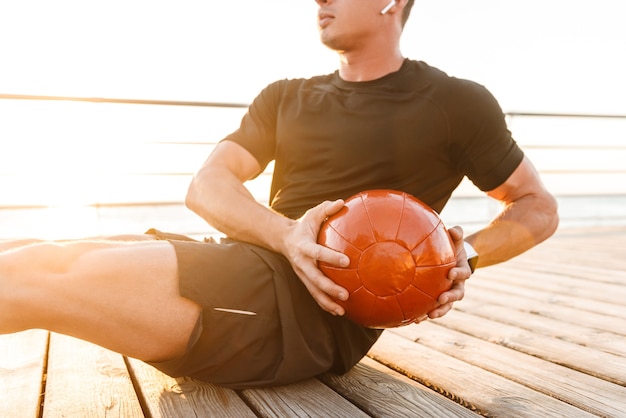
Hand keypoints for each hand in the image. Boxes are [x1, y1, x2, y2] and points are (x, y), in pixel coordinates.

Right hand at [281, 200, 350, 315]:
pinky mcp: (305, 280)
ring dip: (327, 302)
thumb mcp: (312, 214)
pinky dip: (325, 304)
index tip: (346, 261)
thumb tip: (342, 202)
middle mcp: (301, 263)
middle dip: (329, 288)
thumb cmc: (303, 225)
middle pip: (314, 279)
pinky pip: (314, 294)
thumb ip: (326, 208)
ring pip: (313, 291)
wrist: (283, 239)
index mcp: (303, 246)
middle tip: (345, 294)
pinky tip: (338, 312)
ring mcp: (302, 274)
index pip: (317, 253)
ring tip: (342, 310)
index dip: (330, 258)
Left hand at [426, 226, 471, 319]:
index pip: (464, 273)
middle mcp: (457, 285)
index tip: (451, 273)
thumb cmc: (452, 248)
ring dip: (438, 311)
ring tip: (428, 315)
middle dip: (449, 298)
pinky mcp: (437, 300)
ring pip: (446, 306)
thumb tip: (454, 229)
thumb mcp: (456, 241)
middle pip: (457, 295)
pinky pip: (432, 308)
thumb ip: (456, 235)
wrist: (451, 260)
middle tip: (441, 299)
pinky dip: (424, 314)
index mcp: (462, 271)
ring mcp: (448, 294)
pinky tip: (414, 319)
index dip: (459, 274)